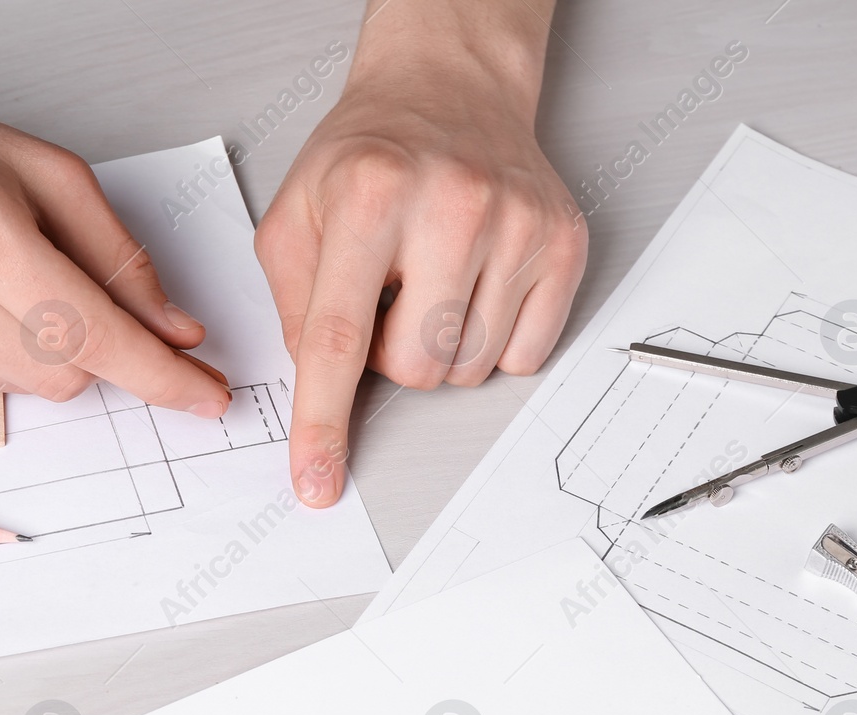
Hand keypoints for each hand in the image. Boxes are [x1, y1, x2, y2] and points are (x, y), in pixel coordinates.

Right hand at [0, 98, 231, 412]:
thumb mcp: (39, 171)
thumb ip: (117, 255)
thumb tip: (175, 330)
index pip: (92, 329)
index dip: (159, 372)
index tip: (206, 395)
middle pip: (67, 372)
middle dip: (91, 344)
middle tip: (62, 286)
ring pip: (28, 386)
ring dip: (37, 346)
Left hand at [254, 4, 586, 506]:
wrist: (449, 90)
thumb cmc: (370, 155)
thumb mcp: (296, 214)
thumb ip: (292, 306)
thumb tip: (317, 388)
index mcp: (369, 197)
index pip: (339, 338)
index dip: (323, 422)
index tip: (317, 483)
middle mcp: (452, 206)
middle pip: (414, 369)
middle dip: (388, 356)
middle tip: (388, 298)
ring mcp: (518, 225)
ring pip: (468, 371)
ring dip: (439, 349)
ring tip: (431, 283)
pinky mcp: (564, 243)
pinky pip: (523, 356)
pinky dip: (490, 342)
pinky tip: (474, 285)